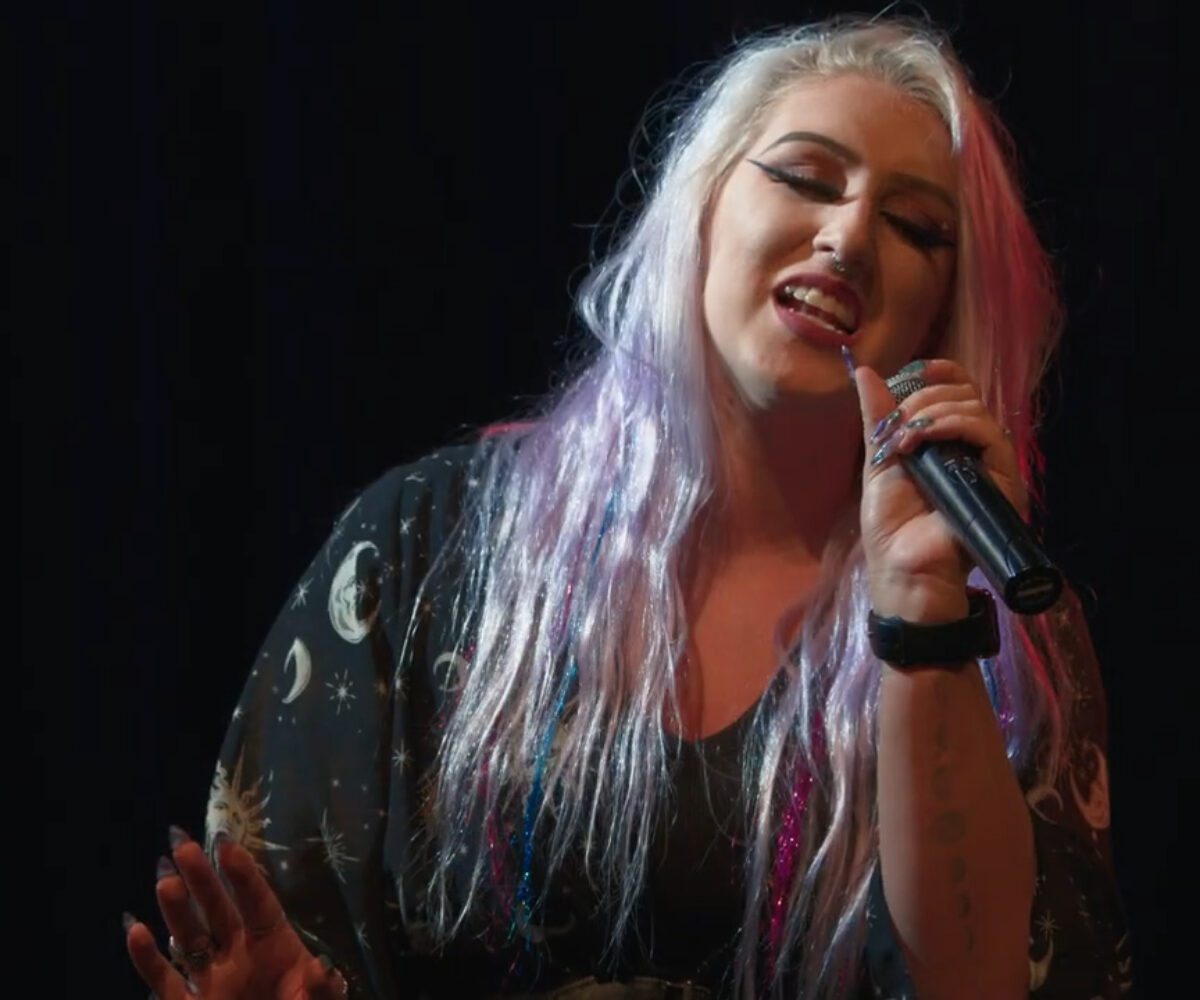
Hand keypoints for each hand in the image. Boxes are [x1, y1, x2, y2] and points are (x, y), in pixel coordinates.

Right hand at [125, 827, 347, 999]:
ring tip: (164, 878)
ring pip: (190, 938)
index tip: (225, 842)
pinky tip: (135, 929)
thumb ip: (321, 989)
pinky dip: (147, 959)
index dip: (242, 874)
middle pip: (218, 911)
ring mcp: (214, 981)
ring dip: (176, 910)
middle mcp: (240, 956)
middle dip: (201, 879)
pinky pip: (165, 982)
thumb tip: (324, 967)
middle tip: (181, 843)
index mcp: (275, 946)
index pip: (257, 902)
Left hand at [853, 359, 1025, 620]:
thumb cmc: (890, 527)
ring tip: (904, 437)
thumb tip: (864, 372)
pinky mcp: (1002, 481)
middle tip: (898, 424)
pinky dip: (954, 425)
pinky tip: (924, 436)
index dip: (942, 373)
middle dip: (925, 397)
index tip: (917, 368)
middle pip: (965, 396)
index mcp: (945, 446)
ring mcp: (989, 466)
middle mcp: (971, 452)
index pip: (957, 394)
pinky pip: (989, 434)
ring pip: (976, 410)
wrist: (903, 569)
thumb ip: (877, 419)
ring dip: (933, 412)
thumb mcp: (879, 462)